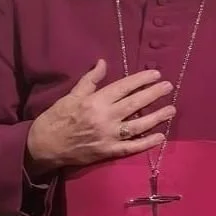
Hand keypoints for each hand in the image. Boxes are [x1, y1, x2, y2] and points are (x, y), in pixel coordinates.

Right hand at [25, 61, 174, 172]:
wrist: (44, 146)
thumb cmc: (57, 117)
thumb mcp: (71, 95)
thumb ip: (90, 80)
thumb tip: (103, 62)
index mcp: (96, 100)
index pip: (124, 87)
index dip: (142, 80)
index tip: (156, 75)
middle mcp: (105, 117)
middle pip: (135, 103)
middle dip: (154, 94)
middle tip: (169, 87)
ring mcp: (108, 136)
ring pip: (138, 125)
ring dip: (157, 117)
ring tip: (171, 110)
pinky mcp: (108, 152)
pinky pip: (132, 147)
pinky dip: (147, 143)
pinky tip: (160, 136)